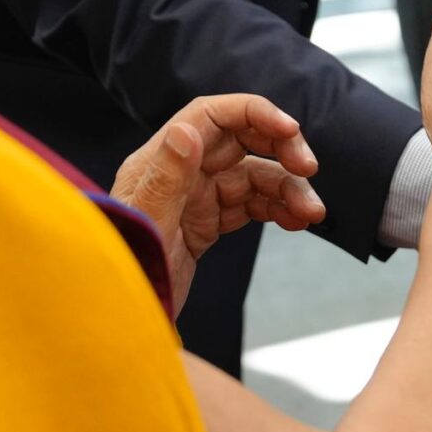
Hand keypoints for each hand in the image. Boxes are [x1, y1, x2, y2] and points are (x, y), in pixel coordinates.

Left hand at [112, 94, 325, 314]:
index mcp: (159, 161)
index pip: (210, 116)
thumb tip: (187, 132)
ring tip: (312, 213)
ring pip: (253, 176)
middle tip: (309, 168)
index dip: (254, 113)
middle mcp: (180, 172)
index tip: (290, 128)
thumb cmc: (124, 271)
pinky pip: (250, 204)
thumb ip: (165, 180)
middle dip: (280, 148)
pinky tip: (297, 221)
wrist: (119, 318)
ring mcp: (195, 197)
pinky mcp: (206, 223)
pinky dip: (277, 208)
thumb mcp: (146, 228)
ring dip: (288, 188)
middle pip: (240, 140)